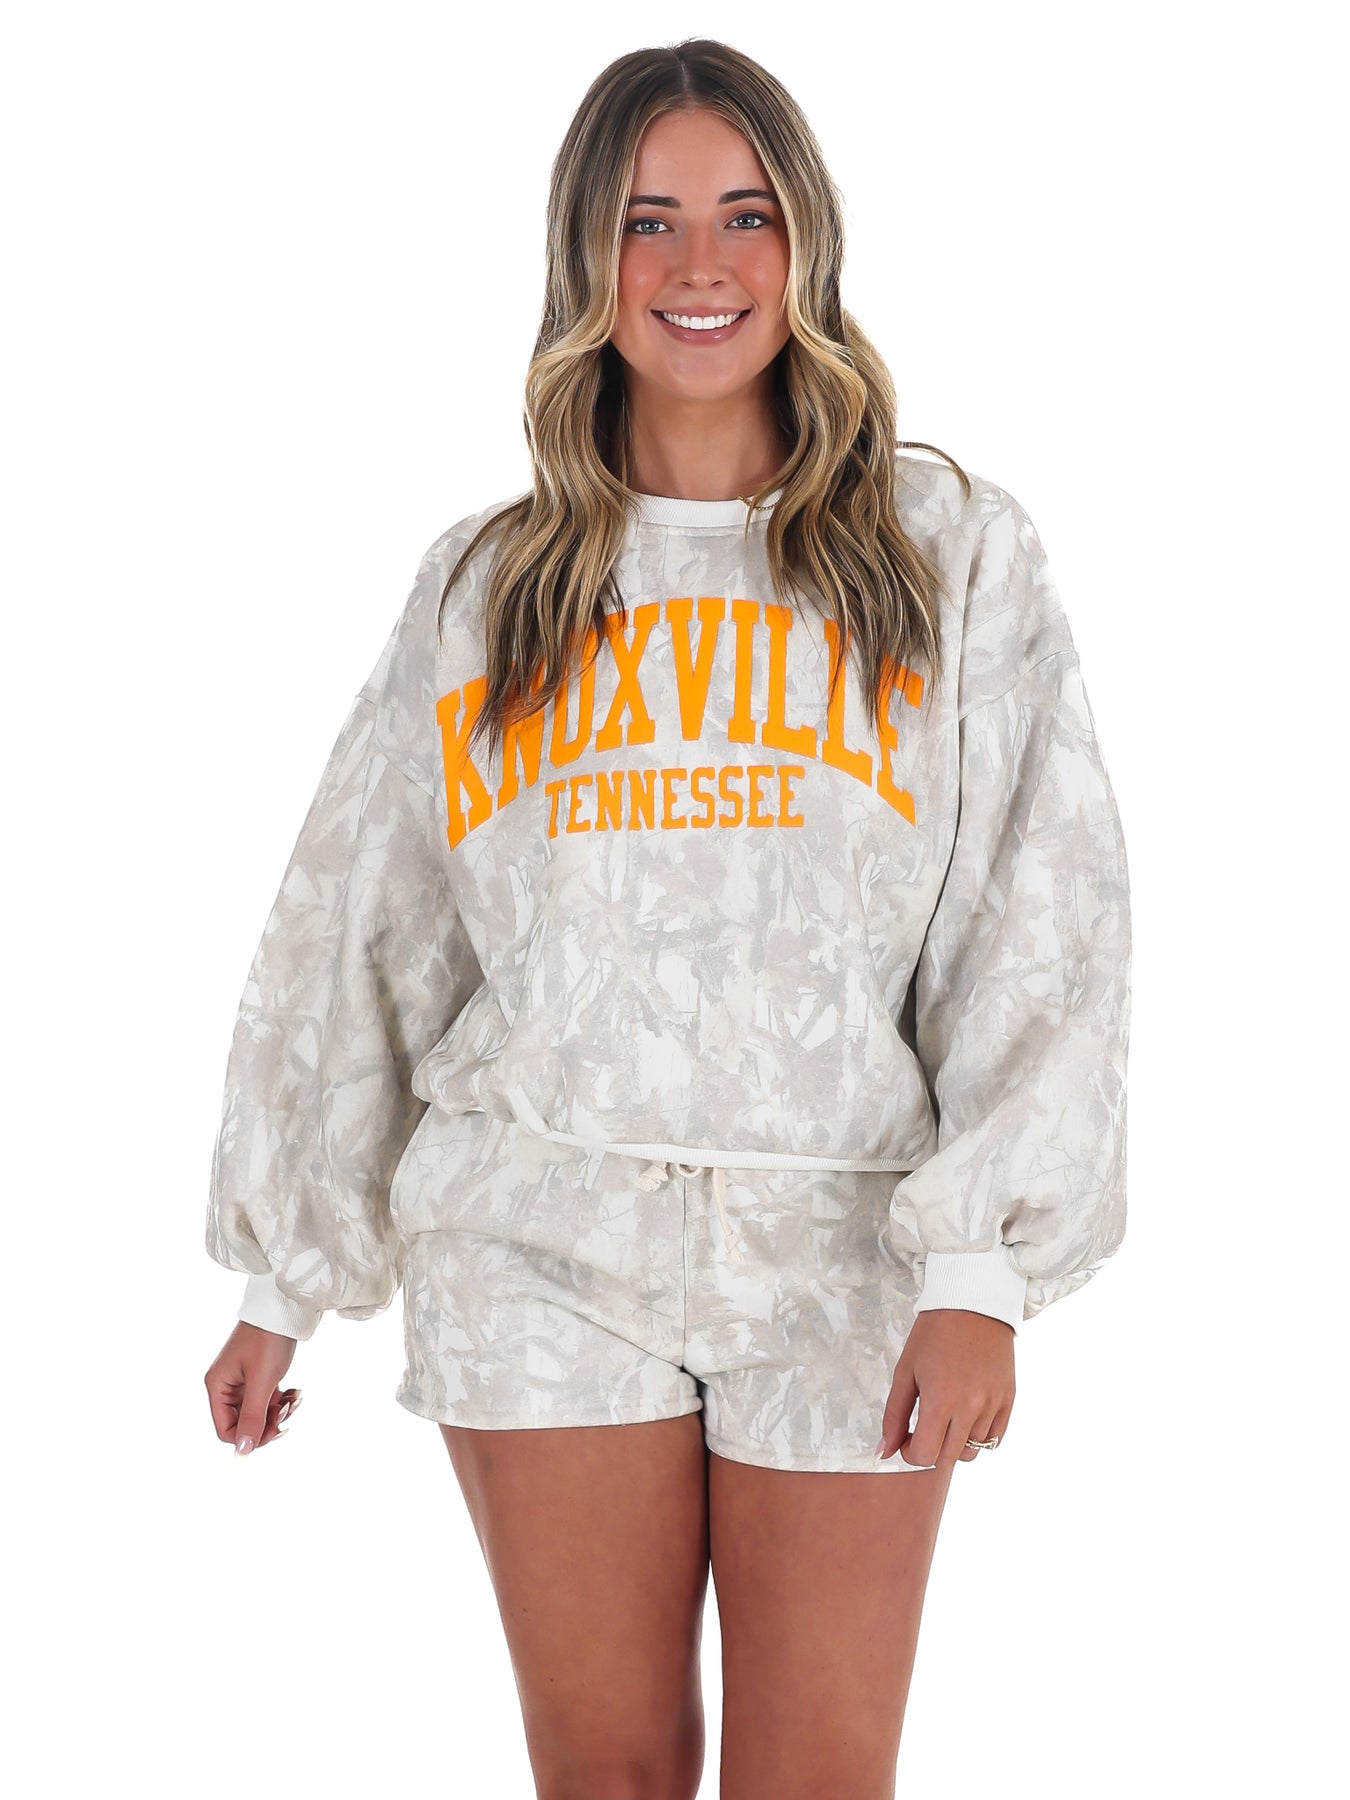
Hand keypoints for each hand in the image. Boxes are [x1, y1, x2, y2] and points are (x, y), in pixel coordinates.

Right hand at [204, 1321, 302, 1455]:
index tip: (275, 1430)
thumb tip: (242, 1452)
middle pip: (243, 1423)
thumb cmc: (269, 1339)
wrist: (284, 1307)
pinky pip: (267, 1400)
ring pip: (258, 1412)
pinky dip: (282, 1400)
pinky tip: (296, 1392)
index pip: (226, 1429)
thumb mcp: (262, 1381)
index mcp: (217, 1386)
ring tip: (295, 1399)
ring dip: (278, 1412)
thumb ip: (252, 1417)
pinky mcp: (258, 1375)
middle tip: (289, 1412)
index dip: (249, 1437)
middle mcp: (226, 1385)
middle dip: (267, 1423)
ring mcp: (242, 1380)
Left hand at [878, 1308, 1014, 1470]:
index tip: (906, 1439)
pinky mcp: (1008, 1399)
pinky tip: (967, 1415)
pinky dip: (979, 1435)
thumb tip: (885, 1451)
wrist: (972, 1304)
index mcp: (940, 1401)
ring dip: (955, 1444)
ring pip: (973, 1451)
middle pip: (948, 1458)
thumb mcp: (905, 1371)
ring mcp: (993, 1405)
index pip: (925, 1456)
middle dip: (931, 1450)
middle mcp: (970, 1408)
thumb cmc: (933, 1335)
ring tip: (947, 1417)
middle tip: (923, 1428)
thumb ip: (894, 1415)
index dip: (910, 1454)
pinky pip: (994, 1437)